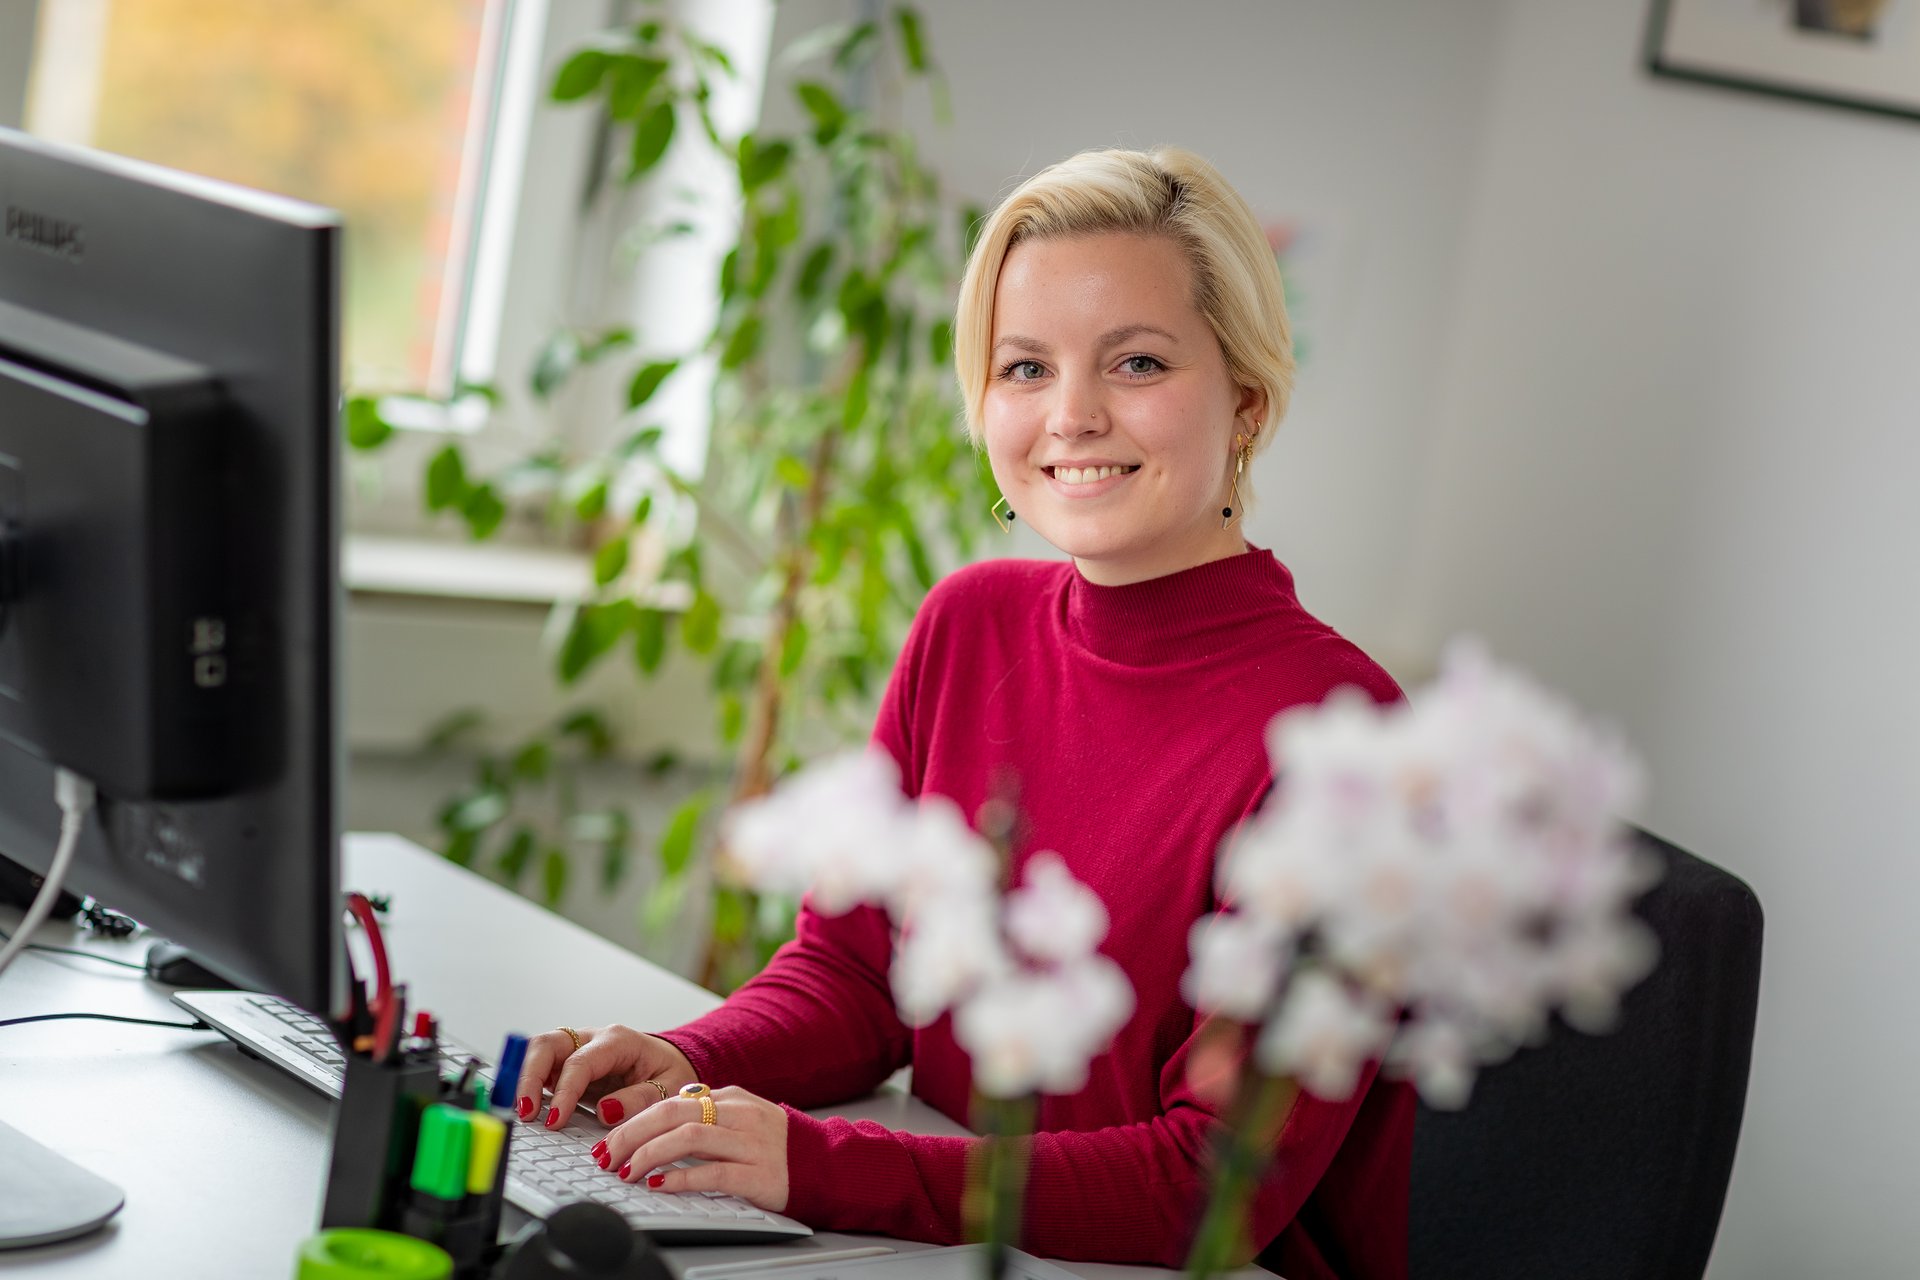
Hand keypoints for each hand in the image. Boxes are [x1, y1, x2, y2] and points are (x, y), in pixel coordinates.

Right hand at [514, 1023, 697, 1128]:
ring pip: (538, 1051)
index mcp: (618, 1041)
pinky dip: (530, 1083)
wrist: (670, 1063)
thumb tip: (606, 1112)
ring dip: (524, 1078)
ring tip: (522, 1111)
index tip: (555, 1120)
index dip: (564, 1091)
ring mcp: (577, 1048)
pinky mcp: (568, 1063)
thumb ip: (640, 1099)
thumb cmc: (670, 1073)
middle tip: (525, 1111)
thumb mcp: (670, 1087)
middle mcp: (592, 1039)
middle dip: (529, 1076)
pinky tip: (529, 1106)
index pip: (580, 1061)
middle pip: (548, 1044)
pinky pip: (541, 1067)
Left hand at [598, 1085, 788, 1212]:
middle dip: (632, 1134)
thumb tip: (656, 1124)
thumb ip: (706, 1116)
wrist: (826, 1165)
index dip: (633, 1120)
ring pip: (689, 1137)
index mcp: (731, 1098)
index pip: (670, 1101)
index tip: (609, 1140)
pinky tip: (661, 1184)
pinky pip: (713, 1172)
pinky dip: (681, 1177)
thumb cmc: (776, 1146)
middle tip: (607, 1155)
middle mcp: (739, 1114)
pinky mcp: (759, 1174)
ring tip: (627, 1171)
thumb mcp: (741, 1119)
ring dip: (649, 1154)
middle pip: (673, 1113)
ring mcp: (750, 1143)